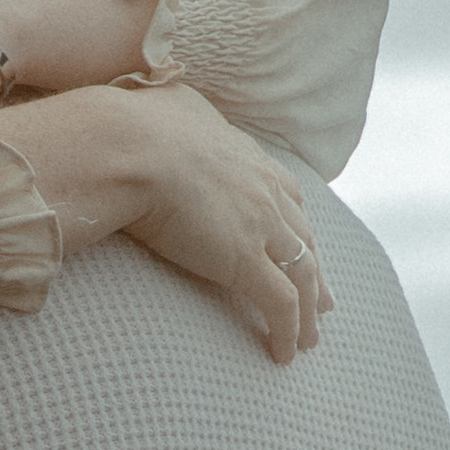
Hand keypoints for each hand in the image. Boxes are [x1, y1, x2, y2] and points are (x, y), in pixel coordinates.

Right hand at [94, 85, 329, 363]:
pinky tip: (284, 354)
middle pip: (303, 235)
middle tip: (323, 298)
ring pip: (302, 275)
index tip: (299, 241)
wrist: (126, 147)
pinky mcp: (246, 261)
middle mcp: (263, 189)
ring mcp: (260, 225)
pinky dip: (290, 331)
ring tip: (310, 338)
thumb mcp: (160, 104)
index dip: (294, 220)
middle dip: (316, 268)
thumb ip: (171, 106)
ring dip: (309, 310)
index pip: (283, 191)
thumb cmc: (127, 127)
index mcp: (244, 154)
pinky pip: (281, 304)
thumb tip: (160, 95)